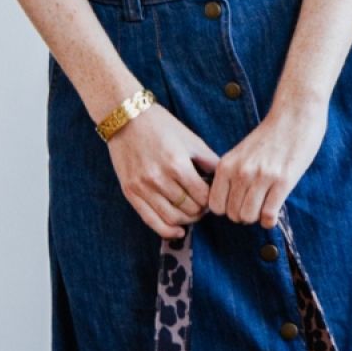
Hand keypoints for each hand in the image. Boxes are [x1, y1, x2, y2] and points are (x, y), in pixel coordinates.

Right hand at [105, 99, 220, 239]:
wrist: (126, 119)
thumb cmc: (161, 126)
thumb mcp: (191, 139)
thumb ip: (210, 161)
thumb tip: (226, 181)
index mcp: (177, 164)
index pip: (203, 197)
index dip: (211, 201)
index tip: (212, 197)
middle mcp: (159, 178)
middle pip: (189, 209)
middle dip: (201, 211)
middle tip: (203, 205)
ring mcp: (142, 187)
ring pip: (172, 218)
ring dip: (187, 220)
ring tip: (192, 213)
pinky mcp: (130, 192)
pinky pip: (151, 221)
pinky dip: (167, 231)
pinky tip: (178, 231)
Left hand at [205, 94, 327, 228]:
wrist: (294, 116)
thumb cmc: (269, 136)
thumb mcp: (240, 153)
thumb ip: (232, 174)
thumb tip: (227, 203)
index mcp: (227, 165)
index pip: (215, 205)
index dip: (226, 210)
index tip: (237, 205)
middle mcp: (241, 172)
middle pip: (233, 214)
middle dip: (243, 215)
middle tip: (254, 207)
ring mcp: (261, 177)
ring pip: (249, 216)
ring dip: (257, 218)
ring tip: (264, 208)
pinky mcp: (283, 181)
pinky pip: (269, 215)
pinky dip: (270, 220)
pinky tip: (274, 213)